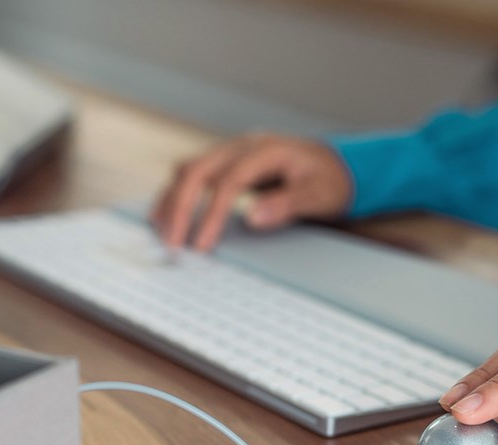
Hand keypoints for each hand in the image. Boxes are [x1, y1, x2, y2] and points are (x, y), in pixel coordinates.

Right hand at [151, 133, 351, 250]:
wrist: (334, 163)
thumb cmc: (328, 179)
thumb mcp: (319, 194)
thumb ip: (286, 204)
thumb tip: (252, 218)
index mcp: (265, 150)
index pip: (229, 181)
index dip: (211, 214)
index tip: (201, 245)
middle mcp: (242, 146)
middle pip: (197, 170)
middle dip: (180, 208)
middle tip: (173, 244)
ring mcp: (230, 152)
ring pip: (188, 170)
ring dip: (171, 200)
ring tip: (163, 233)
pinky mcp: (224, 163)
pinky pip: (191, 174)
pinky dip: (175, 194)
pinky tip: (165, 216)